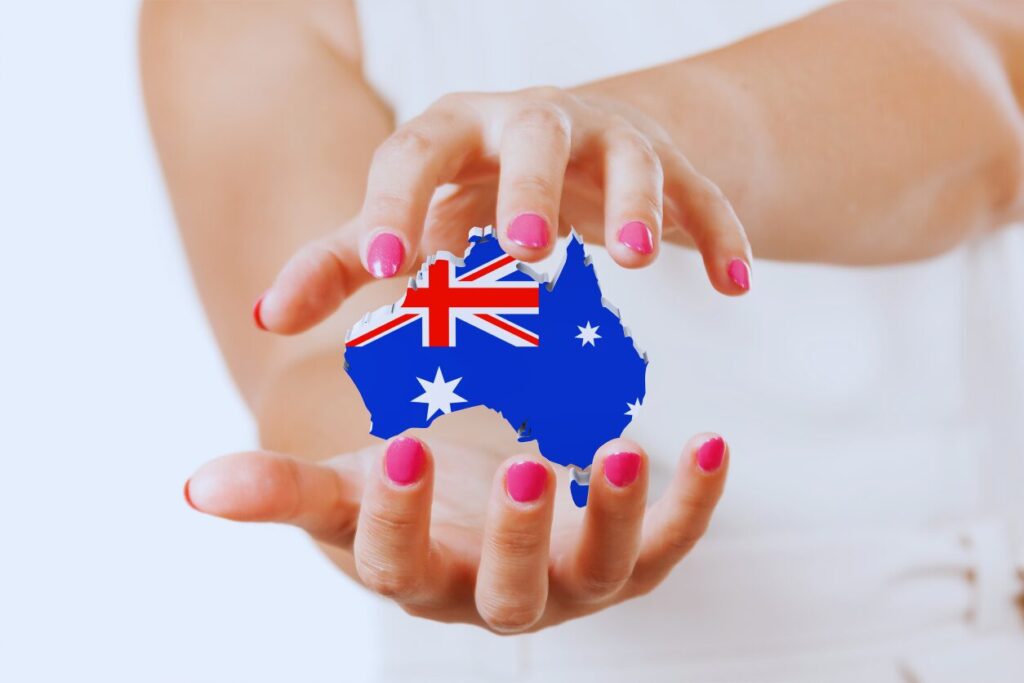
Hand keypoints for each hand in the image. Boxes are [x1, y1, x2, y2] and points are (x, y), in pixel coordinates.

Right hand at [184, 432, 728, 632]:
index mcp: (419, 577)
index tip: (399, 448)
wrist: (465, 508)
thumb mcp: (343, 486)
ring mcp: (567, 584)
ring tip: (626, 450)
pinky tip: (709, 447)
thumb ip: (283, 489)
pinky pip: (666, 546)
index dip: (396, 516)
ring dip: (617, 519)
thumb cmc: (400, 495)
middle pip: (509, 591)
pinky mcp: (622, 560)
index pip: (399, 564)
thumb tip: (196, 488)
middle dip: (517, 535)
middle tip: (527, 470)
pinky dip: (689, 506)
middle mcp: (495, 596)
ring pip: (598, 573)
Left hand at [254, 87, 751, 334]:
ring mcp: (606, 137)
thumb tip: (266, 318)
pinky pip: (702, 193)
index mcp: (452, 133)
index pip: (413, 156)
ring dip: (638, 203)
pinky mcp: (669, 164)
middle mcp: (528, 121)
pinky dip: (721, 233)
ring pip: (628, 155)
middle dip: (527, 188)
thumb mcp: (408, 221)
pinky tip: (736, 286)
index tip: (390, 274)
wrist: (567, 148)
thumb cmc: (468, 193)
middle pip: (530, 134)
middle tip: (522, 249)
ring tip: (639, 262)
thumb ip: (343, 263)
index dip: (400, 207)